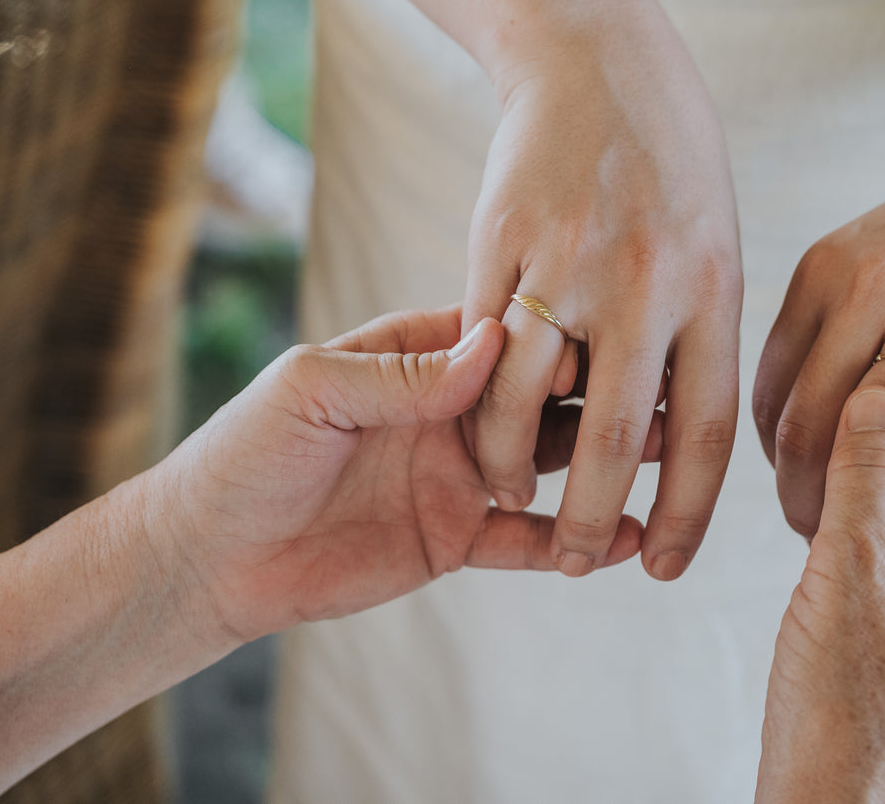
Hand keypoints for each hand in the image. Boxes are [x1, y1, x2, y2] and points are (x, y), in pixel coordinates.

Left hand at [158, 306, 649, 644]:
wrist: (209, 555)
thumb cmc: (245, 451)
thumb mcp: (312, 390)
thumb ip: (400, 373)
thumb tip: (490, 344)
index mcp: (415, 358)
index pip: (502, 338)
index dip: (555, 334)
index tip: (611, 328)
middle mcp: (448, 411)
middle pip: (543, 395)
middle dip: (605, 392)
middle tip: (672, 389)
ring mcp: (459, 475)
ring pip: (550, 464)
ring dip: (609, 461)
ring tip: (675, 458)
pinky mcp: (455, 538)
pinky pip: (527, 540)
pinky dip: (574, 539)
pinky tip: (624, 539)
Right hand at [465, 33, 742, 581]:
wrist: (596, 62)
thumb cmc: (667, 166)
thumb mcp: (711, 247)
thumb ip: (694, 342)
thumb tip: (674, 450)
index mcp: (714, 290)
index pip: (705, 435)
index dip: (685, 517)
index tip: (661, 569)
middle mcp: (646, 283)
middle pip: (618, 439)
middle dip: (593, 522)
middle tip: (575, 563)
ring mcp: (568, 260)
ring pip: (528, 400)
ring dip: (512, 467)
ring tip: (509, 495)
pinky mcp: (501, 241)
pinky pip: (480, 344)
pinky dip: (476, 398)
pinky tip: (477, 426)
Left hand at [753, 115, 884, 535]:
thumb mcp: (873, 256)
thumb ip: (835, 327)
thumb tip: (803, 421)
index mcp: (822, 274)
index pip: (768, 394)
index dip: (774, 463)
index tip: (799, 493)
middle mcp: (866, 287)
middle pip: (805, 426)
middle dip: (805, 501)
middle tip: (829, 537)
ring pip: (875, 437)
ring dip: (877, 504)